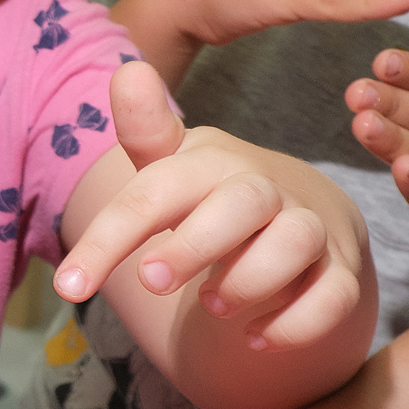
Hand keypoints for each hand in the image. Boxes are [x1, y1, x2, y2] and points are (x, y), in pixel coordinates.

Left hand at [57, 61, 364, 351]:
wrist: (297, 208)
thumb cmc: (211, 193)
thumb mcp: (170, 164)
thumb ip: (144, 129)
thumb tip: (127, 70)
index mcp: (210, 163)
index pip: (155, 192)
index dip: (109, 238)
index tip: (67, 286)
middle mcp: (264, 189)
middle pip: (240, 204)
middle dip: (193, 245)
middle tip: (150, 281)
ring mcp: (309, 228)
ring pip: (295, 244)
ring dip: (249, 281)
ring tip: (211, 304)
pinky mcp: (340, 271)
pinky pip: (334, 296)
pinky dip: (297, 324)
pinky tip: (256, 338)